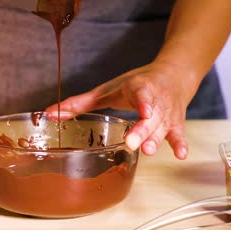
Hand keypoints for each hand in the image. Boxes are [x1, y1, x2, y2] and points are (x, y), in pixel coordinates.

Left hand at [46, 62, 195, 159]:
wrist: (173, 75)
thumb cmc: (136, 83)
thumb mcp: (107, 90)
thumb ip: (80, 103)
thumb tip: (50, 113)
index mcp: (138, 88)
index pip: (142, 94)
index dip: (144, 102)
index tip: (143, 112)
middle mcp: (155, 101)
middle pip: (150, 117)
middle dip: (142, 130)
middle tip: (133, 143)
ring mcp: (167, 113)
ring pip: (163, 127)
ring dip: (157, 139)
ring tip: (148, 151)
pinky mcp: (175, 123)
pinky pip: (178, 134)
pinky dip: (181, 143)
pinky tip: (180, 154)